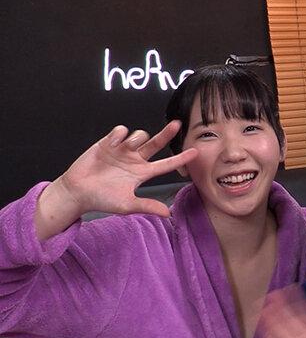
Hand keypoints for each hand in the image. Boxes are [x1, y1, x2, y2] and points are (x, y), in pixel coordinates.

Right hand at [35, 121, 196, 239]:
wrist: (76, 192)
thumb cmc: (101, 199)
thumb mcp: (126, 204)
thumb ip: (147, 206)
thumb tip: (168, 213)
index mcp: (142, 174)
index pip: (166, 164)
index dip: (181, 159)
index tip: (196, 152)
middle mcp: (135, 160)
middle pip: (156, 144)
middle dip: (166, 134)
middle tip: (177, 124)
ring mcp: (122, 150)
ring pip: (139, 136)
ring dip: (136, 138)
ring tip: (125, 147)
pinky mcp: (108, 143)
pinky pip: (121, 131)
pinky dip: (119, 135)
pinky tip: (112, 144)